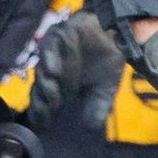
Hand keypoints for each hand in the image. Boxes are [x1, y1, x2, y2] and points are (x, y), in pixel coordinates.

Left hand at [34, 8, 128, 129]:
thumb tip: (93, 125)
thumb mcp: (103, 90)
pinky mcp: (61, 32)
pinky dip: (56, 50)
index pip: (42, 100)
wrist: (117, 36)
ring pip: (44, 62)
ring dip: (47, 72)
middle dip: (44, 94)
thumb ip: (98, 106)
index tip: (46, 121)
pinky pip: (55, 40)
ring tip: (53, 81)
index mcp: (56, 84)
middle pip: (40, 83)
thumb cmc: (104, 63)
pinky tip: (59, 61)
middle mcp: (50, 68)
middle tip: (52, 103)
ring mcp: (53, 49)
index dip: (41, 111)